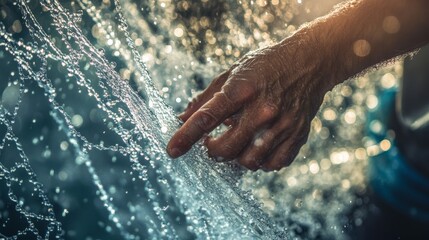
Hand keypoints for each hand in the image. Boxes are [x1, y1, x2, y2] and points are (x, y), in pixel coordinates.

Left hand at [167, 32, 333, 170]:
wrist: (310, 62)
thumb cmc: (266, 65)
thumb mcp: (233, 72)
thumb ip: (206, 98)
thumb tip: (182, 119)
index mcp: (242, 90)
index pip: (207, 117)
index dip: (186, 136)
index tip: (172, 150)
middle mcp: (263, 110)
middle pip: (227, 148)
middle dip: (212, 151)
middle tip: (211, 143)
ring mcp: (282, 125)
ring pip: (249, 162)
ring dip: (237, 157)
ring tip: (238, 143)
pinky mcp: (297, 135)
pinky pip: (273, 164)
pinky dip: (261, 162)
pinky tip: (258, 147)